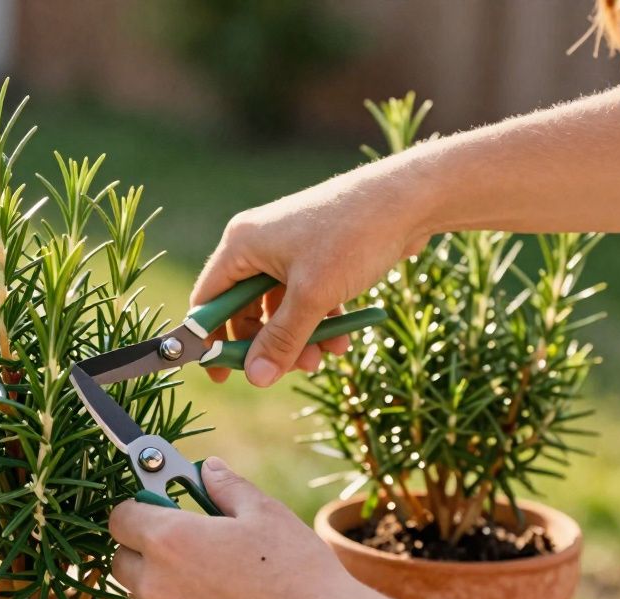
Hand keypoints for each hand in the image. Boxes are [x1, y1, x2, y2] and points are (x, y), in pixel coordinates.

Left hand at [109, 456, 371, 598]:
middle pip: (121, 559)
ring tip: (207, 579)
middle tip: (185, 544)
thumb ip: (225, 485)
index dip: (139, 508)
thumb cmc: (298, 570)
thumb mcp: (264, 512)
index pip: (120, 517)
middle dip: (143, 548)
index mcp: (169, 540)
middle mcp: (156, 585)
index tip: (159, 509)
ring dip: (158, 586)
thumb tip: (207, 468)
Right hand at [191, 160, 432, 385]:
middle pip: (245, 309)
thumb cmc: (352, 236)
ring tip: (323, 358)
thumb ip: (282, 339)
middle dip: (267, 343)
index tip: (222, 374)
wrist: (410, 200)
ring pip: (280, 308)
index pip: (209, 299)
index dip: (211, 339)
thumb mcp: (312, 296)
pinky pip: (306, 298)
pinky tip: (341, 339)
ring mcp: (289, 249)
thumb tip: (256, 378)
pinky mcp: (317, 255)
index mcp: (242, 244)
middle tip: (283, 370)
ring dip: (298, 337)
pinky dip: (319, 321)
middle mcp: (259, 245)